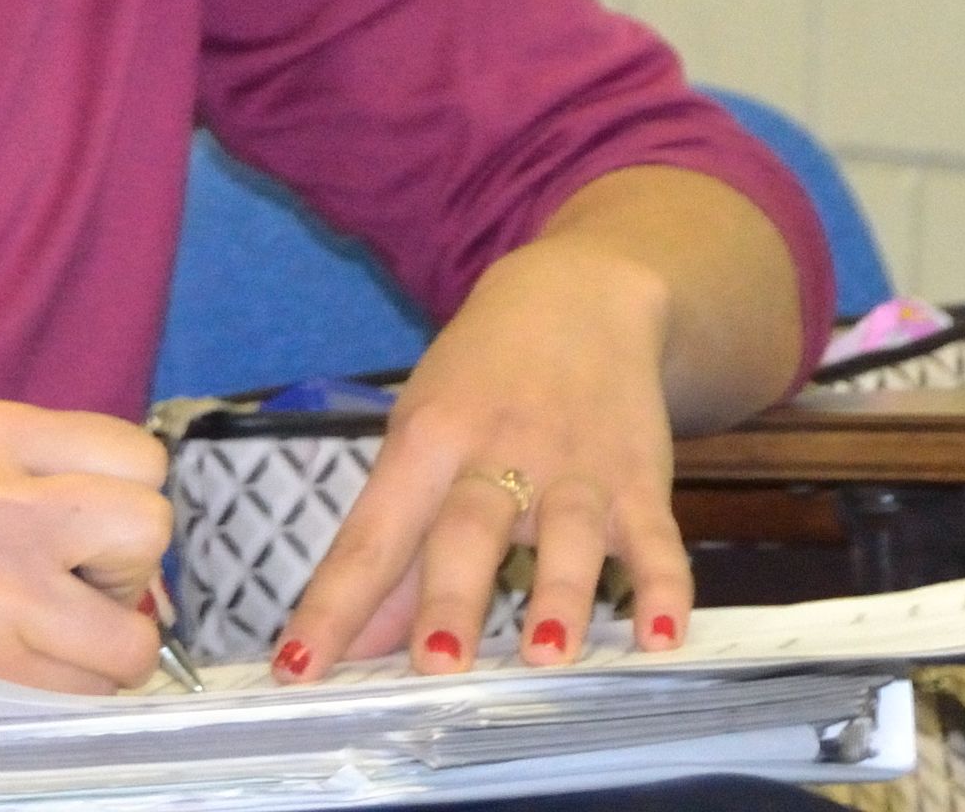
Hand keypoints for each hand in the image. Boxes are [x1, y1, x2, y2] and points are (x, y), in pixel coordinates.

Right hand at [0, 402, 175, 692]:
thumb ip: (61, 468)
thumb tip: (157, 530)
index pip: (141, 455)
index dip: (127, 492)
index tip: (84, 515)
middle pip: (150, 528)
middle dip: (127, 559)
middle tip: (73, 571)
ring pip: (135, 631)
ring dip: (110, 635)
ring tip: (53, 619)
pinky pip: (94, 685)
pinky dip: (81, 678)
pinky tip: (32, 654)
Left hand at [270, 234, 688, 682]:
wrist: (580, 297)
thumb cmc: (477, 385)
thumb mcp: (421, 442)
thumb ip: (393, 547)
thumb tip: (350, 644)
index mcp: (424, 444)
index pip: (370, 536)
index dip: (334, 604)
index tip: (301, 667)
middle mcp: (495, 455)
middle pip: (466, 530)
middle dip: (450, 599)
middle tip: (436, 667)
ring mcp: (573, 470)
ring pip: (564, 535)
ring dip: (556, 595)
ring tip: (546, 656)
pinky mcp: (640, 481)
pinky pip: (655, 539)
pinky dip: (663, 588)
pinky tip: (661, 637)